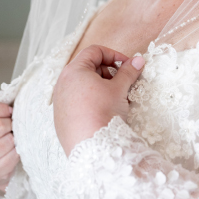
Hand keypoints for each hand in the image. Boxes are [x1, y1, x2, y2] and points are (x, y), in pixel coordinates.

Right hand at [0, 100, 18, 194]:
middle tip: (11, 126)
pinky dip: (17, 150)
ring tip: (11, 137)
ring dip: (14, 137)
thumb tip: (12, 101)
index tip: (8, 111)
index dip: (0, 109)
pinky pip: (13, 155)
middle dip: (10, 123)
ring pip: (7, 141)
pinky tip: (13, 149)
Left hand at [52, 43, 143, 158]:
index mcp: (74, 71)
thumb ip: (129, 71)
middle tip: (121, 85)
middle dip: (108, 73)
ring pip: (82, 86)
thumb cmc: (103, 112)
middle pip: (87, 68)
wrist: (91, 146)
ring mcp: (59, 102)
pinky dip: (90, 102)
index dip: (114, 55)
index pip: (94, 51)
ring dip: (100, 88)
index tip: (127, 66)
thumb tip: (139, 60)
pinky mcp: (60, 118)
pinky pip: (76, 102)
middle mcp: (62, 84)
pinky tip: (103, 114)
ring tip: (115, 100)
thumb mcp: (119, 89)